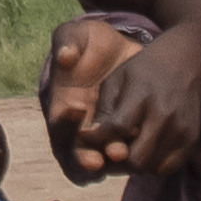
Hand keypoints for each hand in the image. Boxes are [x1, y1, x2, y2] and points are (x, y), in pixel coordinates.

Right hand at [37, 13, 157, 177]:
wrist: (123, 52)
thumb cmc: (91, 43)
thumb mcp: (77, 35)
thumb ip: (67, 43)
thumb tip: (65, 57)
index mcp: (62, 107)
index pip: (58, 127)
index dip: (64, 127)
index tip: (75, 113)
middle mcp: (78, 130)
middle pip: (77, 157)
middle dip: (86, 160)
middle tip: (99, 158)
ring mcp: (101, 138)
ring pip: (101, 164)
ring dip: (110, 165)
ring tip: (121, 153)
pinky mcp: (123, 138)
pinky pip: (124, 160)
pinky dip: (132, 160)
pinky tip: (143, 150)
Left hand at [79, 25, 200, 181]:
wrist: (186, 64)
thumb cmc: (143, 71)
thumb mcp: (117, 79)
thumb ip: (104, 109)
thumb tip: (87, 139)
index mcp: (143, 95)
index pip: (118, 128)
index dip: (97, 139)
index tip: (85, 138)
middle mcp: (165, 115)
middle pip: (136, 158)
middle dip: (115, 162)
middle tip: (103, 155)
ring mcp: (181, 130)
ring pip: (150, 168)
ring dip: (131, 166)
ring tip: (122, 152)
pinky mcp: (191, 140)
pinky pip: (166, 168)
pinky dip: (151, 166)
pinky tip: (142, 151)